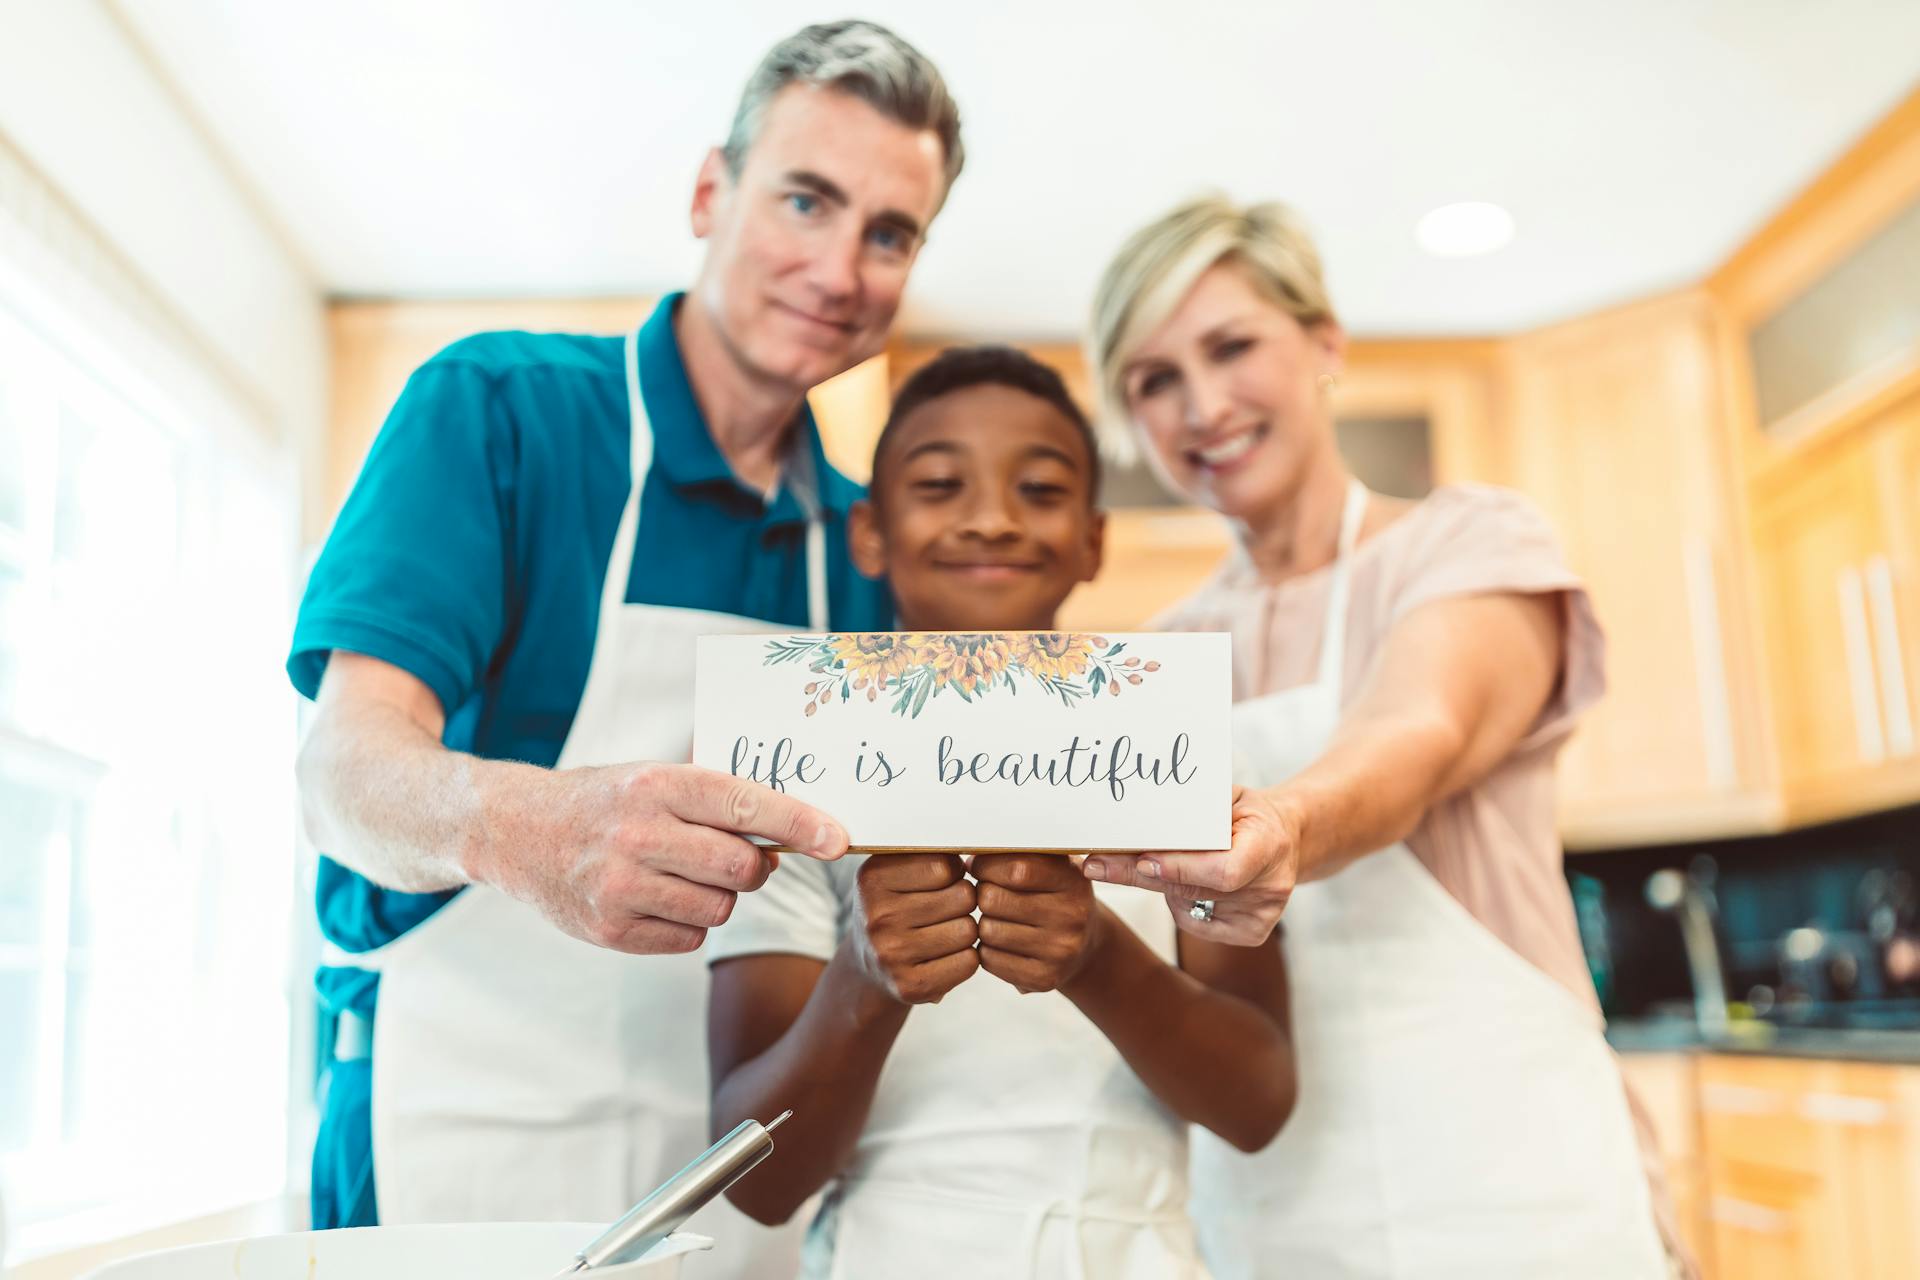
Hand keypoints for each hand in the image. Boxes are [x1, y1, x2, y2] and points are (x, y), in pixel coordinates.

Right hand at [471, 762, 848, 955]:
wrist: (517, 832)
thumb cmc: (606, 800)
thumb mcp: (654, 777)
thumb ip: (717, 798)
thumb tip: (797, 828)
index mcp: (656, 786)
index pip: (743, 805)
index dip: (799, 823)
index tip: (840, 839)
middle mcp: (636, 834)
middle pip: (740, 869)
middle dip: (755, 868)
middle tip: (741, 858)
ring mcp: (619, 887)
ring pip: (720, 909)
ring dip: (719, 896)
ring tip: (683, 873)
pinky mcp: (609, 930)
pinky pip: (690, 937)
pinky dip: (689, 922)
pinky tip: (658, 897)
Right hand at [850, 854, 979, 1003]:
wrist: (868, 965)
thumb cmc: (894, 907)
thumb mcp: (895, 871)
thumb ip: (929, 853)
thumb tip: (979, 848)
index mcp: (872, 880)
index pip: (945, 865)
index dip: (953, 871)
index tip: (942, 880)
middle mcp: (877, 918)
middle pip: (963, 896)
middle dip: (964, 900)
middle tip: (948, 907)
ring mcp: (892, 955)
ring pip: (969, 930)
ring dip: (967, 928)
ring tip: (946, 929)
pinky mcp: (910, 986)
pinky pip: (969, 962)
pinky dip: (967, 957)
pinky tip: (947, 954)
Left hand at [973, 853, 1100, 993]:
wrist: (1087, 946)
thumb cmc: (1056, 897)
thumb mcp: (1053, 868)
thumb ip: (1021, 853)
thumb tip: (972, 853)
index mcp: (1073, 880)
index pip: (1016, 868)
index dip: (986, 865)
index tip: (979, 866)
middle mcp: (1072, 916)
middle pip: (994, 899)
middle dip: (982, 894)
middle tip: (989, 895)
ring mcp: (1060, 950)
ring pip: (988, 930)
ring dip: (983, 923)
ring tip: (996, 919)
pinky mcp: (1045, 978)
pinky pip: (989, 959)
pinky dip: (986, 949)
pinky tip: (1001, 943)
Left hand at [1081, 786, 1300, 944]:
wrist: (1286, 837)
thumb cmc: (1248, 813)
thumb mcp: (1227, 799)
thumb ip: (1192, 814)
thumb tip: (1134, 820)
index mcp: (1269, 845)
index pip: (1223, 871)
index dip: (1180, 869)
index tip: (1143, 861)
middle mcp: (1270, 887)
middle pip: (1194, 890)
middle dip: (1141, 875)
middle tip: (1098, 864)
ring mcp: (1262, 915)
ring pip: (1186, 907)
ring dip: (1160, 886)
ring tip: (1163, 861)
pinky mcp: (1251, 933)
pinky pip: (1194, 923)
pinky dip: (1179, 903)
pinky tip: (1187, 884)